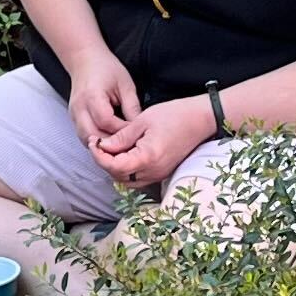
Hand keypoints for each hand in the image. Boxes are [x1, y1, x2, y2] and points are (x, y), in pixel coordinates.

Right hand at [65, 48, 143, 161]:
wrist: (85, 60)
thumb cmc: (105, 68)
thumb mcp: (125, 84)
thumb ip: (132, 107)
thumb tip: (139, 128)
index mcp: (92, 96)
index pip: (106, 122)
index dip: (121, 131)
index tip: (135, 133)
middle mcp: (79, 108)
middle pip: (93, 136)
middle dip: (111, 144)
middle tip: (128, 147)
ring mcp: (73, 114)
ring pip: (86, 140)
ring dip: (103, 146)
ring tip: (120, 148)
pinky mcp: (74, 118)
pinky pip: (84, 136)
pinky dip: (97, 142)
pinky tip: (110, 142)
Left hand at [92, 94, 214, 191]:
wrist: (201, 119)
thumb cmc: (174, 115)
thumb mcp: (142, 121)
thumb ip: (121, 137)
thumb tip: (103, 146)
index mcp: (147, 157)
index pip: (114, 167)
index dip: (99, 156)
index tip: (94, 142)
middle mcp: (153, 172)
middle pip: (118, 176)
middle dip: (104, 161)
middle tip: (99, 143)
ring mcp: (158, 174)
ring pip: (126, 180)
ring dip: (114, 167)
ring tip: (110, 147)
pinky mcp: (162, 173)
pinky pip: (138, 178)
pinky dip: (126, 169)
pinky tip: (124, 152)